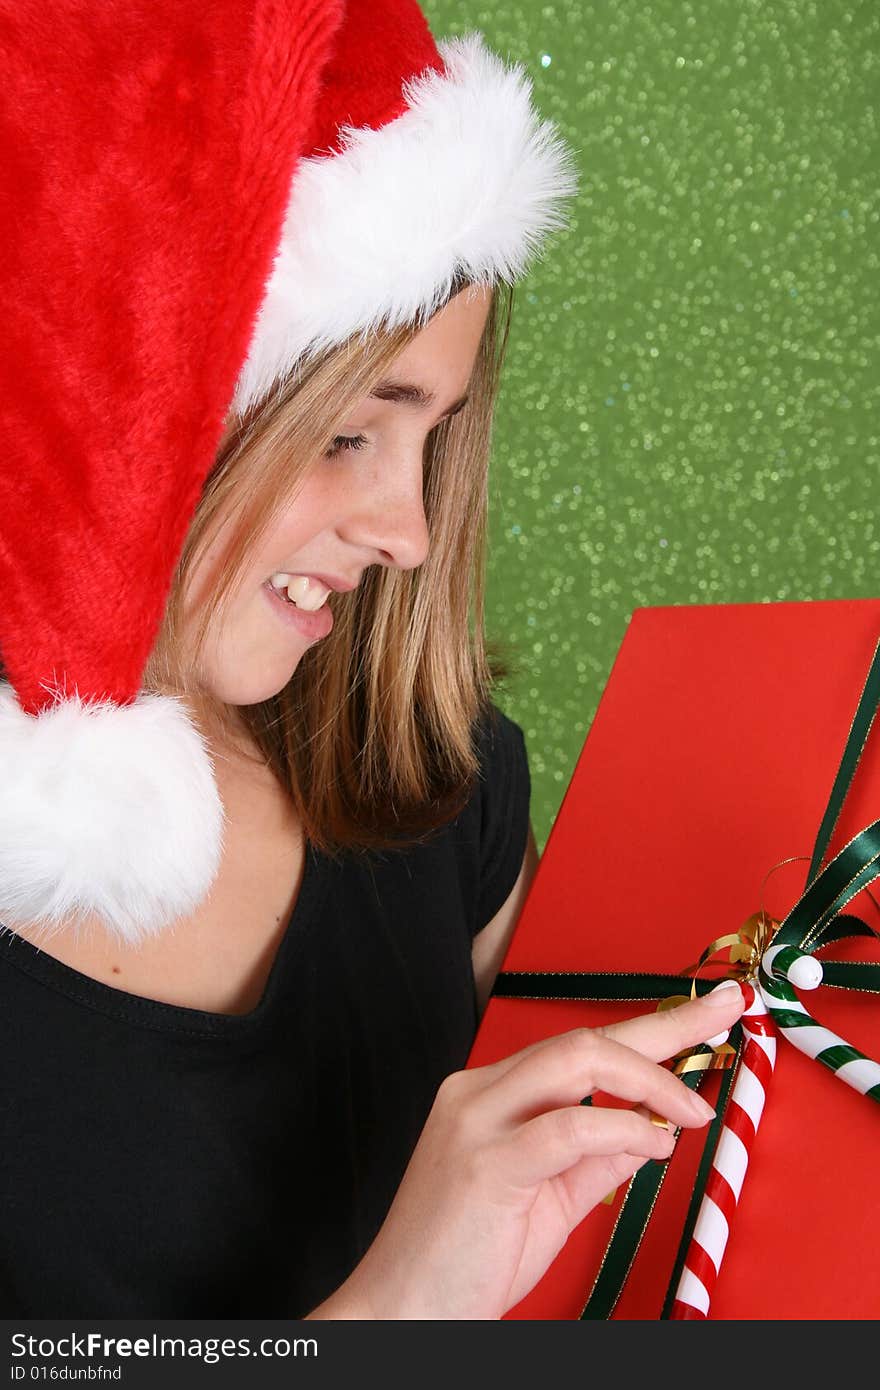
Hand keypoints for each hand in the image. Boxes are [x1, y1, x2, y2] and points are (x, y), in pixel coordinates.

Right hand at [325, 982, 744, 1319]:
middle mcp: (478, 1093)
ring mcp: (476, 1121)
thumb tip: (647, 1130)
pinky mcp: (485, 1162)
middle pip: (583, 1038)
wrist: (404, 1310)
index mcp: (489, 1094)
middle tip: (724, 1013)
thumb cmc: (466, 1259)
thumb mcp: (549, 1201)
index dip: (651, 1024)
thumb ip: (594, 1161)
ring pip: (575, 1060)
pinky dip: (624, 1128)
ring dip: (649, 1078)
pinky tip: (655, 1141)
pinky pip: (569, 1126)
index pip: (580, 1045)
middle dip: (664, 1025)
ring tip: (691, 1107)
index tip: (708, 1008)